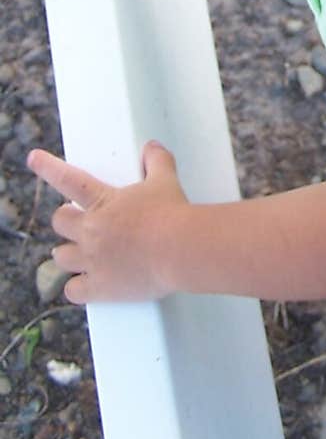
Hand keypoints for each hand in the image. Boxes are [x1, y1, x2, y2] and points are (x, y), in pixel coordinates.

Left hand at [28, 141, 186, 302]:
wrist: (179, 249)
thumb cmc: (171, 214)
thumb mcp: (165, 180)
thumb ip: (156, 161)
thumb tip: (152, 148)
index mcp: (103, 202)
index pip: (68, 180)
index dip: (48, 168)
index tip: (33, 159)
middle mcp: (91, 230)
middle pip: (60, 222)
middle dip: (67, 220)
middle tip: (79, 222)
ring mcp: (92, 260)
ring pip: (61, 257)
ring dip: (68, 254)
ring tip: (78, 254)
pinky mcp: (101, 286)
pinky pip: (73, 290)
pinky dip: (77, 288)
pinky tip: (84, 285)